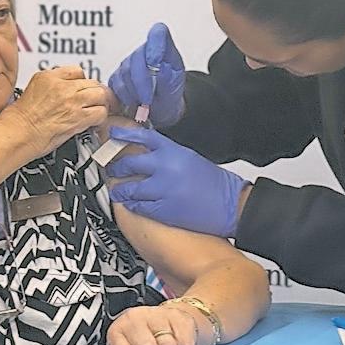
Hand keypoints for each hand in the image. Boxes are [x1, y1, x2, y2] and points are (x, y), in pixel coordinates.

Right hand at [0, 66, 110, 157]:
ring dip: (102, 104)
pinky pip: (100, 112)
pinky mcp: (78, 116)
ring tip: (98, 110)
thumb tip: (63, 91)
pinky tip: (95, 122)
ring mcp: (72, 100)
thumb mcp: (31, 91)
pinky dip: (101, 118)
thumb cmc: (19, 120)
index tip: (84, 89)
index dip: (83, 82)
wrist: (17, 134)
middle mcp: (62, 86)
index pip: (77, 71)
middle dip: (96, 92)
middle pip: (93, 82)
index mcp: (48, 76)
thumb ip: (50, 87)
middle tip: (98, 100)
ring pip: (101, 95)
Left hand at [106, 127, 248, 237]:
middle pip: (130, 163)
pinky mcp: (165, 210)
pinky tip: (131, 205)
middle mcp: (167, 167)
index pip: (143, 137)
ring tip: (118, 191)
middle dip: (117, 167)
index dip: (124, 135)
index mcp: (175, 151)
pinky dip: (132, 206)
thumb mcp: (191, 158)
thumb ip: (168, 155)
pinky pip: (139, 207)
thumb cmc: (216, 184)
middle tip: (113, 169)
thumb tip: (147, 154)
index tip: (112, 135)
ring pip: (130, 188)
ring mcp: (164, 189)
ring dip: (121, 190)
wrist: (232, 204)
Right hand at [108, 22, 184, 126]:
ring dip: (134, 92)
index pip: (159, 33)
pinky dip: (125, 97)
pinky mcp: (116, 77)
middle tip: (149, 99)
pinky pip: (116, 84)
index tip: (156, 63)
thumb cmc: (169, 94)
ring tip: (145, 102)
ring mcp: (128, 63)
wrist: (161, 107)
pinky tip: (135, 102)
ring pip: (125, 73)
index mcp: (163, 48)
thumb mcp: (175, 88)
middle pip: (137, 58)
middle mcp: (144, 52)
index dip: (155, 44)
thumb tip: (161, 70)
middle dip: (142, 82)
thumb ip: (168, 79)